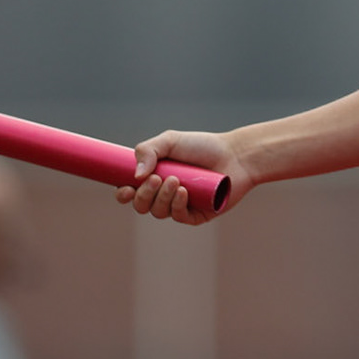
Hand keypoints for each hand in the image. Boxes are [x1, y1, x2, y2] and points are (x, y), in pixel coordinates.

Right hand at [114, 129, 249, 224]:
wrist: (236, 155)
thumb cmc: (203, 147)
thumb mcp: (171, 140)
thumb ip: (148, 150)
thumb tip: (135, 175)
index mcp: (154, 177)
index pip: (130, 192)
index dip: (123, 194)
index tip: (125, 189)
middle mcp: (164, 194)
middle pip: (141, 205)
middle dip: (144, 194)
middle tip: (157, 178)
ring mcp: (180, 205)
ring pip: (158, 212)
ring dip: (162, 197)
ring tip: (176, 180)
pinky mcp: (196, 215)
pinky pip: (179, 217)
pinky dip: (177, 205)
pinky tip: (184, 192)